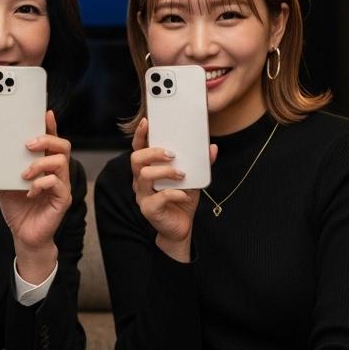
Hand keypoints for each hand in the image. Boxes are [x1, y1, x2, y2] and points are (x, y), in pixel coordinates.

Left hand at [0, 110, 71, 280]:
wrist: (24, 235)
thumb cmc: (18, 208)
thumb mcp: (2, 185)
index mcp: (44, 164)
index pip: (51, 140)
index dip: (50, 125)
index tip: (44, 113)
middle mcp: (56, 172)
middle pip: (62, 146)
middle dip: (46, 139)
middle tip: (27, 144)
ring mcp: (62, 185)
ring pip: (61, 161)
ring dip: (40, 163)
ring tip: (24, 174)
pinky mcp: (63, 199)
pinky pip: (57, 183)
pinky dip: (41, 183)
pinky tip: (30, 191)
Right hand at [129, 117, 217, 261]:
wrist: (181, 227)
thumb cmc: (182, 200)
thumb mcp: (193, 179)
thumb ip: (200, 164)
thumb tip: (212, 148)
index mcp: (148, 170)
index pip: (139, 148)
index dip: (140, 135)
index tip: (147, 121)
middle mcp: (140, 181)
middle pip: (136, 159)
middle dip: (154, 152)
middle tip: (173, 154)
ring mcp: (142, 195)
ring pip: (145, 176)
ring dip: (165, 171)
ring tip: (182, 174)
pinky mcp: (149, 209)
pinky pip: (159, 197)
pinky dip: (175, 194)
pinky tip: (185, 195)